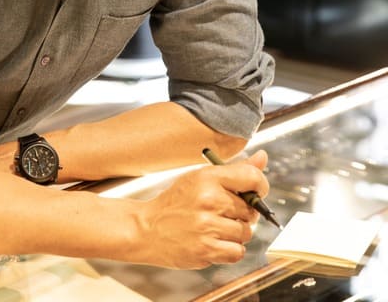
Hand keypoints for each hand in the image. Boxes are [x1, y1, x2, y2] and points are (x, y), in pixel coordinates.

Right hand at [135, 150, 268, 268]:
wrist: (147, 228)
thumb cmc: (176, 202)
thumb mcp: (200, 178)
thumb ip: (235, 170)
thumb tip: (262, 158)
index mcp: (207, 177)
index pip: (252, 178)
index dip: (260, 186)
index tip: (256, 192)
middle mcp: (209, 200)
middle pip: (251, 210)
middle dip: (241, 214)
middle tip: (222, 213)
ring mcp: (207, 226)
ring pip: (246, 233)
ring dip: (234, 233)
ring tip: (214, 227)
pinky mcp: (206, 250)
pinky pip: (238, 252)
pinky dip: (230, 250)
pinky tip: (214, 241)